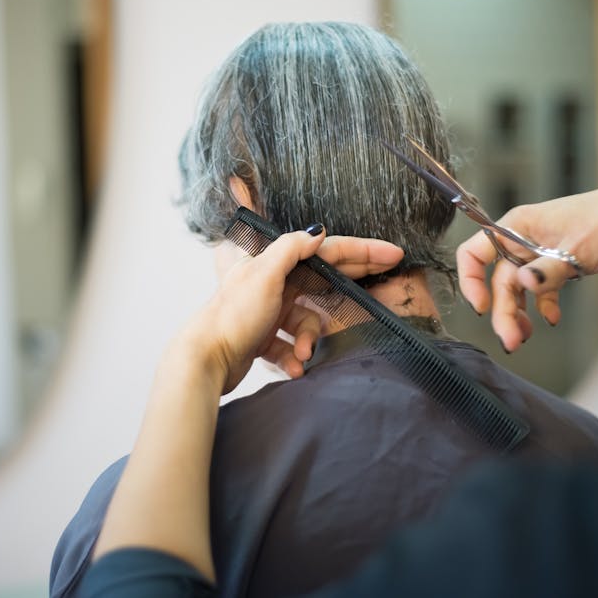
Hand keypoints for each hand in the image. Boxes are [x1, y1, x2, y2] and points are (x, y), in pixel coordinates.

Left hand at [188, 228, 403, 392]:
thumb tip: (318, 232)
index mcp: (274, 261)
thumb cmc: (231, 316)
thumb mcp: (264, 273)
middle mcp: (272, 283)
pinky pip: (291, 344)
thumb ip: (292, 249)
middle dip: (347, 293)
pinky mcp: (264, 337)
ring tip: (301, 352)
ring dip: (308, 338)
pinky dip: (294, 355)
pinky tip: (293, 365)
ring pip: (307, 321)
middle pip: (321, 282)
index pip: (326, 250)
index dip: (361, 251)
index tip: (392, 253)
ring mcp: (269, 311)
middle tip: (381, 294)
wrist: (206, 359)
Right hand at [457, 185, 597, 351]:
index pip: (475, 252)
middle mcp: (524, 239)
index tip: (482, 306)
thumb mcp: (578, 248)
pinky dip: (543, 306)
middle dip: (503, 312)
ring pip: (518, 289)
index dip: (471, 280)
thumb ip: (548, 270)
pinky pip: (541, 290)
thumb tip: (524, 284)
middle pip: (499, 280)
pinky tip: (552, 319)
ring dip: (519, 314)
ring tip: (525, 336)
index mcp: (518, 226)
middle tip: (512, 341)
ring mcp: (541, 252)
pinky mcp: (559, 264)